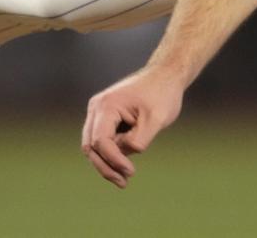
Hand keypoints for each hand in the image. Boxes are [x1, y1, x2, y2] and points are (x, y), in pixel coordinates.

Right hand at [81, 65, 184, 187]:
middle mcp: (97, 108)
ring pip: (94, 146)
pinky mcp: (105, 117)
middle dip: (106, 166)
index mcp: (107, 105)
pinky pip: (102, 140)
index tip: (131, 171)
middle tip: (124, 182)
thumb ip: (140, 139)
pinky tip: (124, 166)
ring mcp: (98, 112)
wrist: (165, 75)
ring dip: (107, 163)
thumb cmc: (162, 93)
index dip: (113, 159)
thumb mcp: (157, 118)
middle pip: (91, 146)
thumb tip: (125, 154)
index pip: (100, 140)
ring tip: (125, 178)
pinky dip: (111, 154)